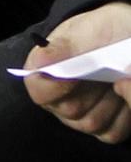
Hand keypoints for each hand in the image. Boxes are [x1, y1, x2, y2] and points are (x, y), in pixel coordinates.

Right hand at [22, 1, 130, 143]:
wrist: (128, 36)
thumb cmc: (105, 31)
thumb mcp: (87, 30)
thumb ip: (65, 46)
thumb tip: (40, 61)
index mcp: (45, 72)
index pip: (38, 90)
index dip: (56, 85)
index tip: (78, 72)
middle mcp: (58, 99)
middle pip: (70, 111)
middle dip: (93, 88)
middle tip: (107, 65)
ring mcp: (82, 116)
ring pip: (93, 124)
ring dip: (112, 99)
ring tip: (117, 76)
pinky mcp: (105, 128)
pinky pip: (113, 131)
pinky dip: (126, 111)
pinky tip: (125, 90)